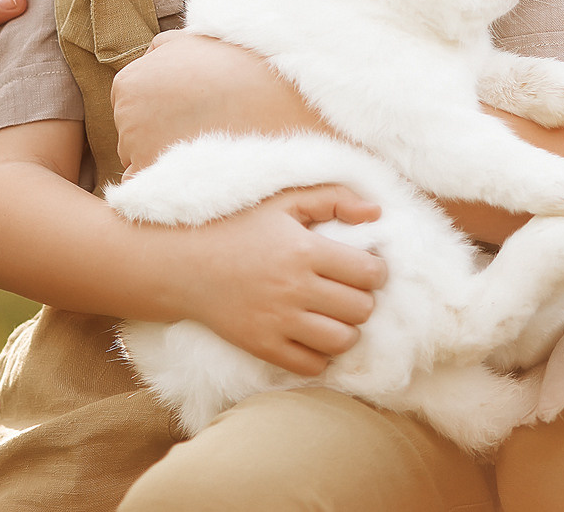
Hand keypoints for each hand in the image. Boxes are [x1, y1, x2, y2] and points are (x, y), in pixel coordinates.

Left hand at [111, 32, 324, 171]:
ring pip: (139, 160)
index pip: (127, 105)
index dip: (157, 108)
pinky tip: (194, 170)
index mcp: (128, 84)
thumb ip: (159, 50)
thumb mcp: (192, 41)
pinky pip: (148, 188)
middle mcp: (125, 117)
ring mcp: (139, 149)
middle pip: (130, 135)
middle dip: (157, 132)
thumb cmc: (236, 66)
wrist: (274, 97)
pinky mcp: (159, 177)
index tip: (187, 108)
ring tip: (204, 143)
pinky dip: (165, 184)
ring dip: (163, 157)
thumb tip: (147, 61)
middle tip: (199, 125)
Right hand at [166, 186, 387, 374]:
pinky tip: (314, 337)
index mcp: (305, 250)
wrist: (186, 265)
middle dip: (363, 300)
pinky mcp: (262, 346)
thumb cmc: (241, 227)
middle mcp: (295, 288)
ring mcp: (278, 322)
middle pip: (361, 309)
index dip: (376, 271)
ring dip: (348, 330)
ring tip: (335, 316)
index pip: (369, 273)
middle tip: (348, 292)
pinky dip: (321, 356)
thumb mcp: (285, 201)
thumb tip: (377, 213)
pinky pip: (311, 366)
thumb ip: (334, 198)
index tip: (365, 268)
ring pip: (342, 341)